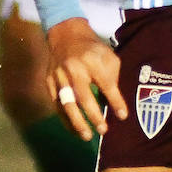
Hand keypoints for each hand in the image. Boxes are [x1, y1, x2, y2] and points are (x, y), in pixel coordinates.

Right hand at [46, 17, 127, 140]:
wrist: (66, 35)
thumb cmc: (92, 49)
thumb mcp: (108, 56)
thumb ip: (113, 77)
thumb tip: (114, 102)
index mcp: (92, 61)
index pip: (106, 85)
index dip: (115, 102)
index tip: (122, 116)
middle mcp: (74, 69)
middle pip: (84, 97)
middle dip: (94, 116)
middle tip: (104, 131)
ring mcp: (59, 76)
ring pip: (67, 103)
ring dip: (77, 122)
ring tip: (87, 136)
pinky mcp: (49, 82)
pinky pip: (56, 104)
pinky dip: (65, 118)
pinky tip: (74, 129)